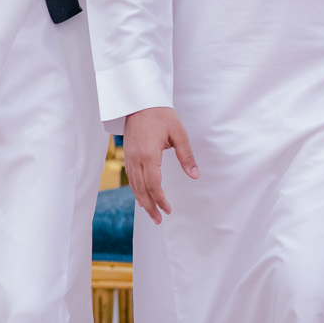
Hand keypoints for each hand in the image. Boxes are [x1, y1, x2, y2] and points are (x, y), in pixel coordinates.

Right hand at [123, 106, 198, 223]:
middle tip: (159, 220)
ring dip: (142, 201)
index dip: (160, 199)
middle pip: (141, 189)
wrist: (138, 101)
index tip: (168, 210)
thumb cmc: (160, 115)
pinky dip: (136, 190)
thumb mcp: (178, 133)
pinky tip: (141, 197)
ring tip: (151, 214)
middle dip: (150, 206)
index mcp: (149, 155)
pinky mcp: (128, 155)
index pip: (153, 184)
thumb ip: (186, 156)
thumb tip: (195, 175)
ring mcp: (129, 157)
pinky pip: (131, 177)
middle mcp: (136, 159)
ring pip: (134, 185)